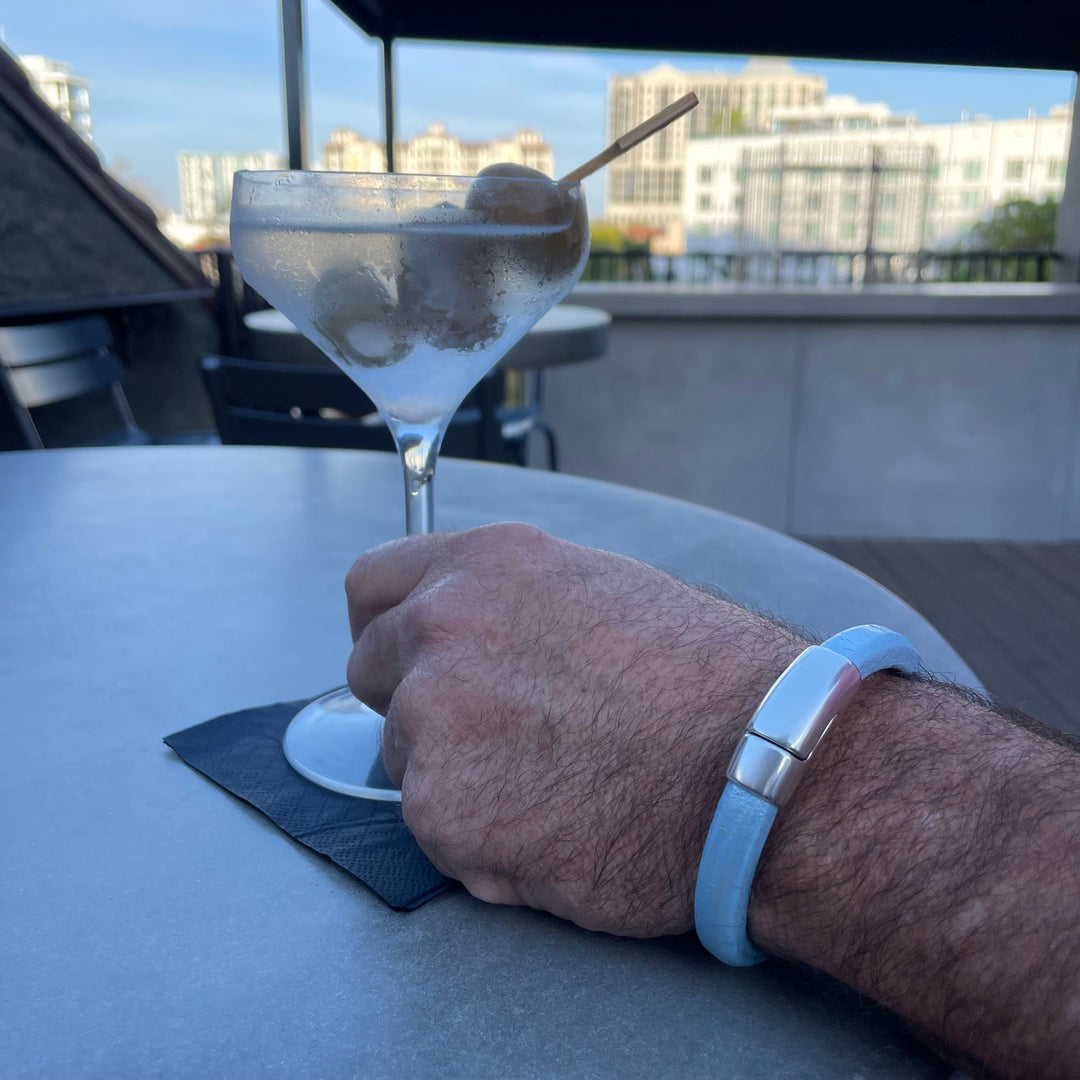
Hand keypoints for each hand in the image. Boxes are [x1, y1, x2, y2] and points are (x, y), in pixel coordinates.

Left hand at [345, 523, 804, 935]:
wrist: (759, 763)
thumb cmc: (705, 679)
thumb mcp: (597, 590)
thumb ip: (509, 605)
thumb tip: (473, 637)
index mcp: (481, 565)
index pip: (371, 585)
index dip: (388, 625)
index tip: (406, 656)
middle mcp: (439, 627)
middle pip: (372, 669)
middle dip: (417, 699)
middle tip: (493, 733)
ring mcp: (431, 718)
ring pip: (405, 755)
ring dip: (456, 774)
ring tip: (551, 786)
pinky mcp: (440, 811)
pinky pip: (437, 829)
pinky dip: (483, 839)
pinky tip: (556, 830)